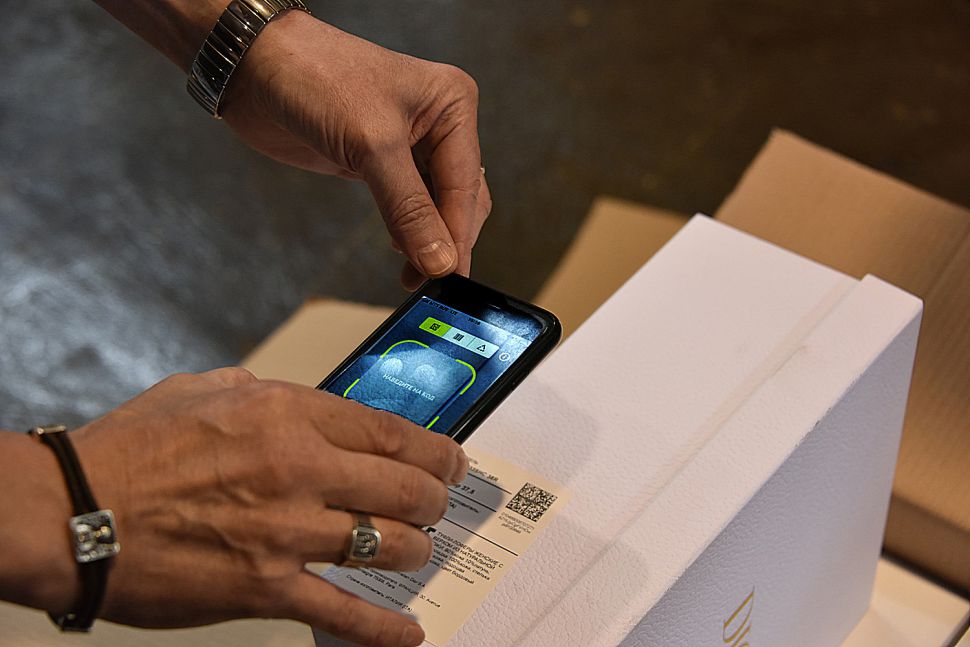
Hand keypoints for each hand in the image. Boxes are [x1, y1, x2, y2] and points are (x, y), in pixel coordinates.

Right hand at [69, 368, 467, 646]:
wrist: (74, 512)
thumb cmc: (131, 449)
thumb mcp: (205, 390)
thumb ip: (267, 393)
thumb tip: (309, 406)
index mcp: (286, 414)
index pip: (389, 430)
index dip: (434, 449)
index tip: (450, 459)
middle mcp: (298, 469)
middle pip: (403, 487)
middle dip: (435, 498)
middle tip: (441, 503)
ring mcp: (285, 531)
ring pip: (386, 544)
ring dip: (415, 549)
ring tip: (418, 549)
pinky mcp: (265, 587)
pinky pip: (343, 611)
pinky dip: (383, 628)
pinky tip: (408, 631)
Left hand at [222, 11, 491, 287]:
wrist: (255, 67)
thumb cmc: (315, 78)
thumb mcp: (371, 145)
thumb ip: (408, 208)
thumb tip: (439, 260)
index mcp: (452, 104)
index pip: (465, 184)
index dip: (457, 235)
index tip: (449, 277)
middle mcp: (439, 124)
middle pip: (460, 199)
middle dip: (447, 241)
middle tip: (431, 283)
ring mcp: (411, 145)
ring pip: (437, 207)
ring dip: (428, 242)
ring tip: (416, 276)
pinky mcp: (381, 162)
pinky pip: (409, 206)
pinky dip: (409, 233)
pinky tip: (403, 253)